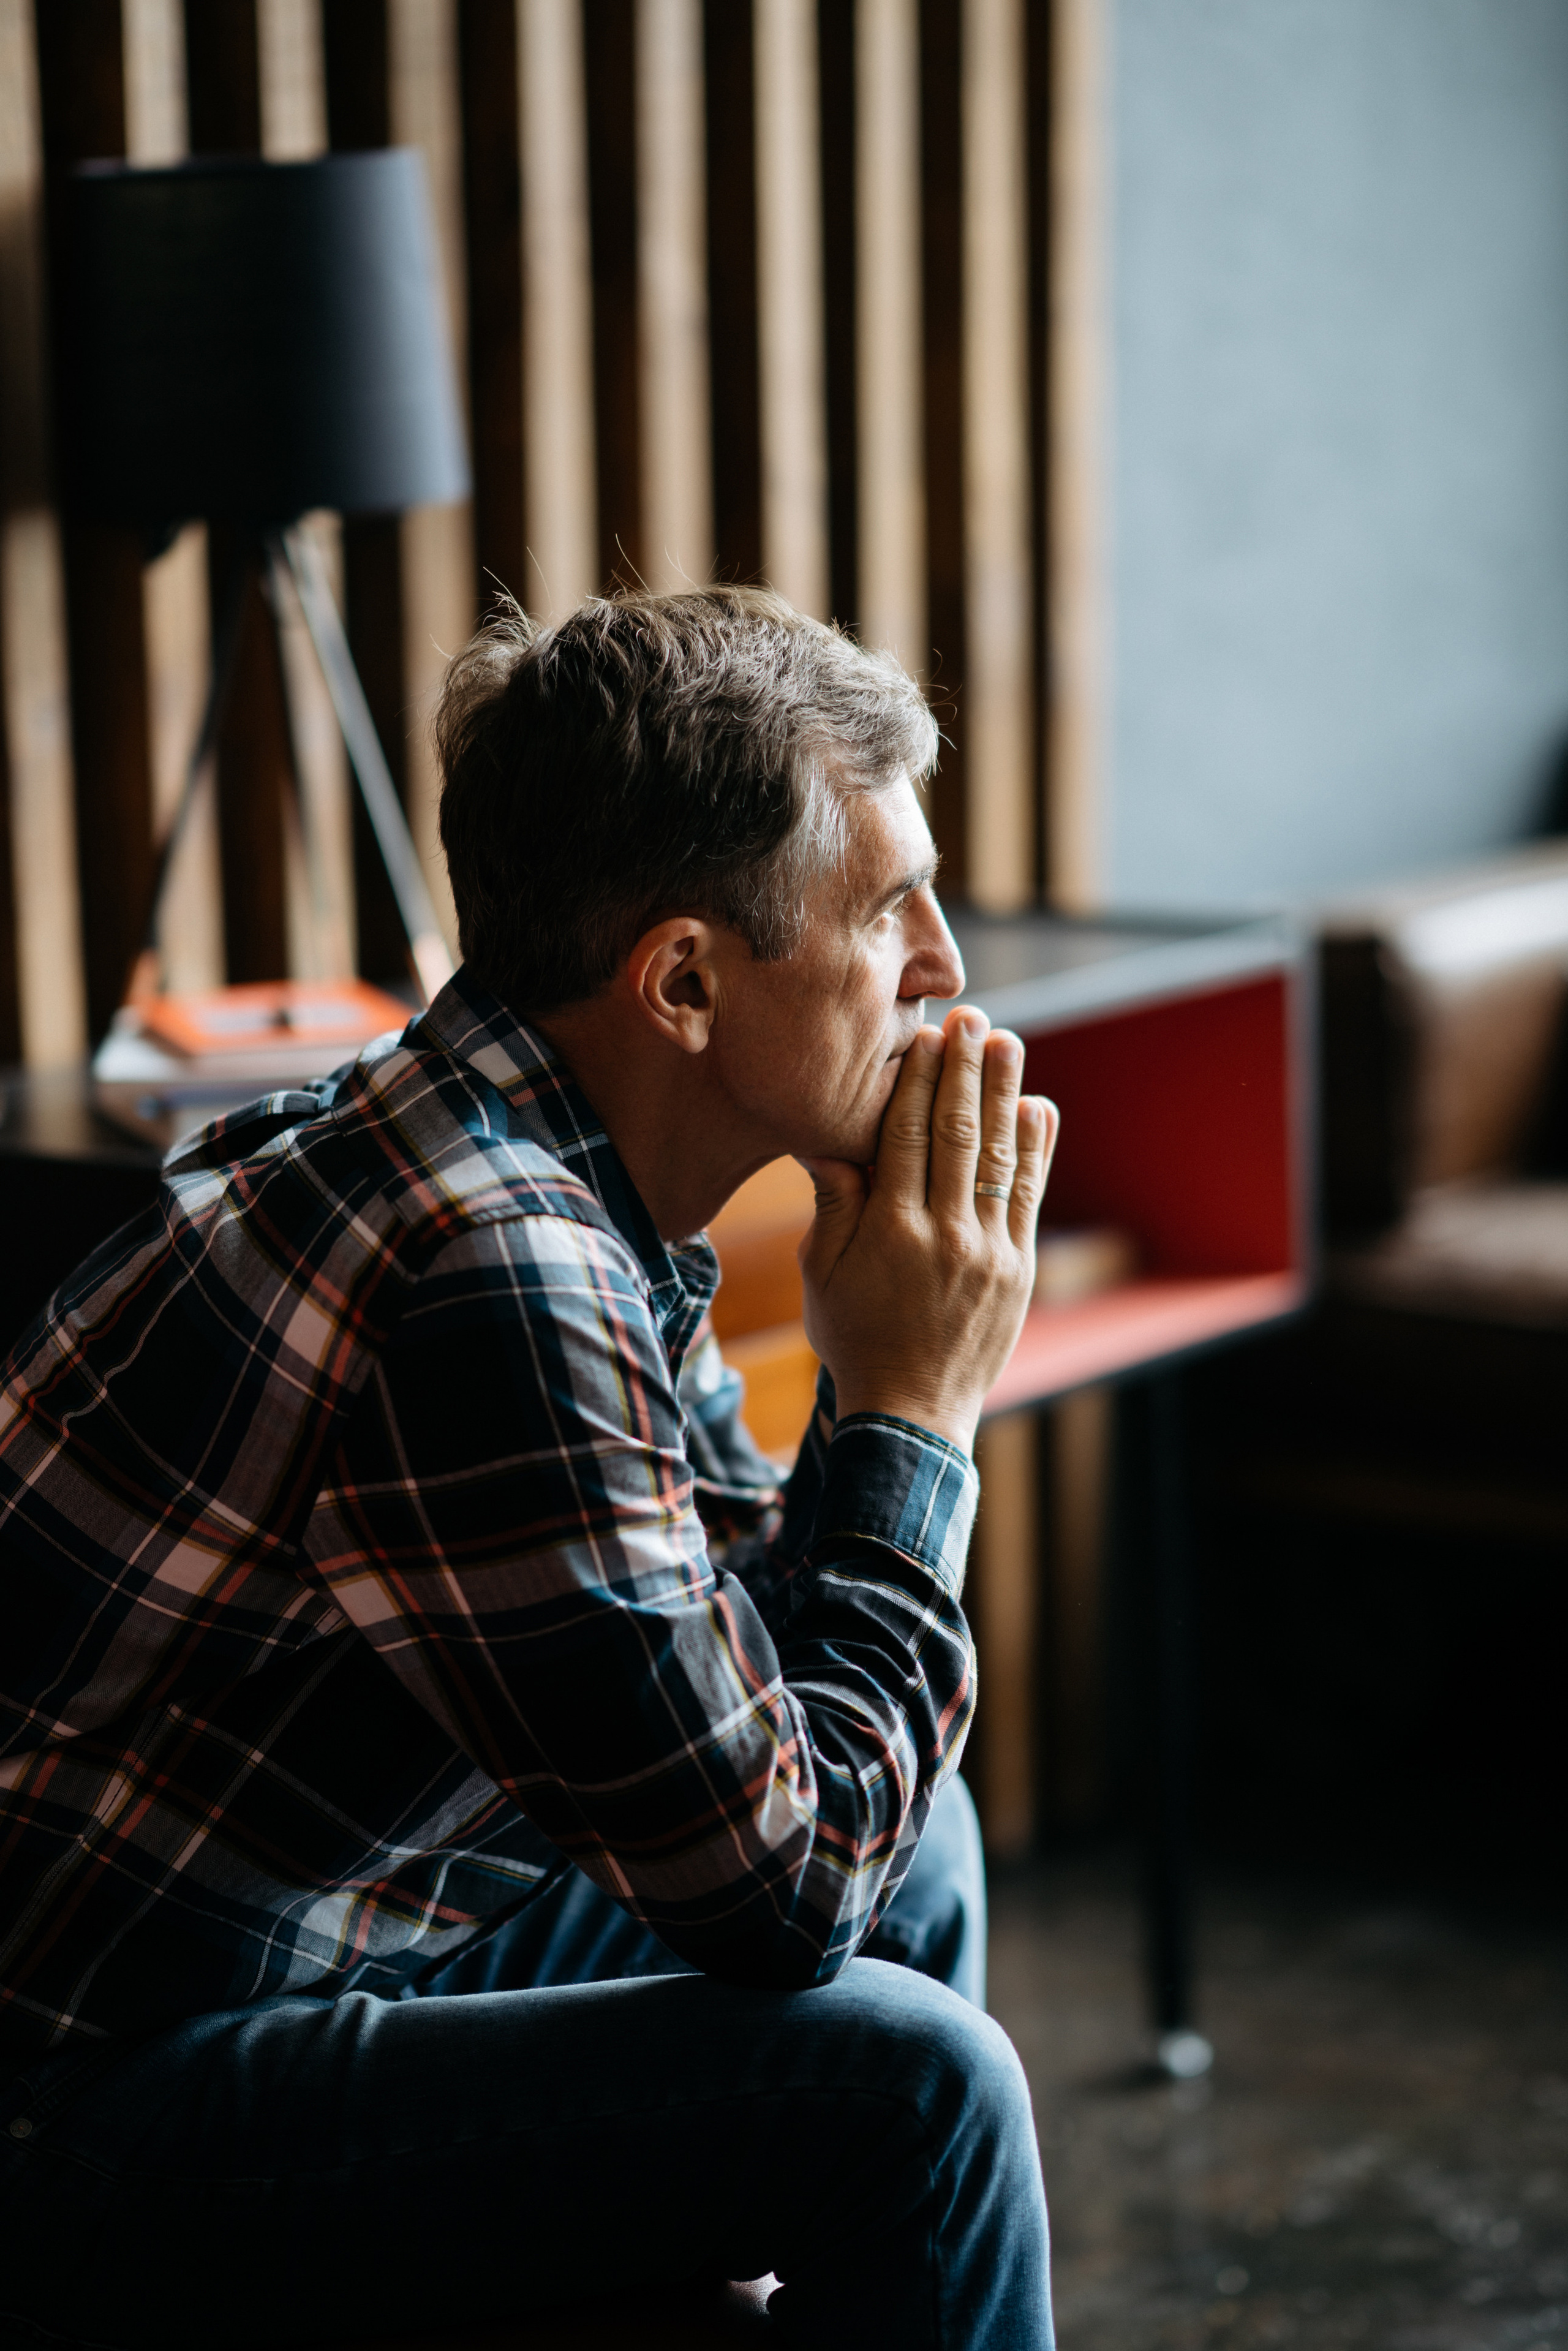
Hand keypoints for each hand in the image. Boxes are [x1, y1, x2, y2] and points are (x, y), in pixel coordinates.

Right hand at [798, 1007, 1059, 1451]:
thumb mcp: (821, 1274)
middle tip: (973, 1017)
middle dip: (966, 1070)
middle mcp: (944, 1236)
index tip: (928, 1036)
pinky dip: (1034, 1150)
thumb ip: (832, 1204)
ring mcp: (988, 1253)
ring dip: (1006, 1095)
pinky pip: (1028, 1197)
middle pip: (957, 1134)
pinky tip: (1037, 1108)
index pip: (907, 1137)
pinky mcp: (1019, 1270)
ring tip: (1009, 1043)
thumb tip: (827, 1140)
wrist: (912, 1411)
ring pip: (998, 1158)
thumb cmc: (854, 1338)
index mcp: (889, 1231)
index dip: (918, 1081)